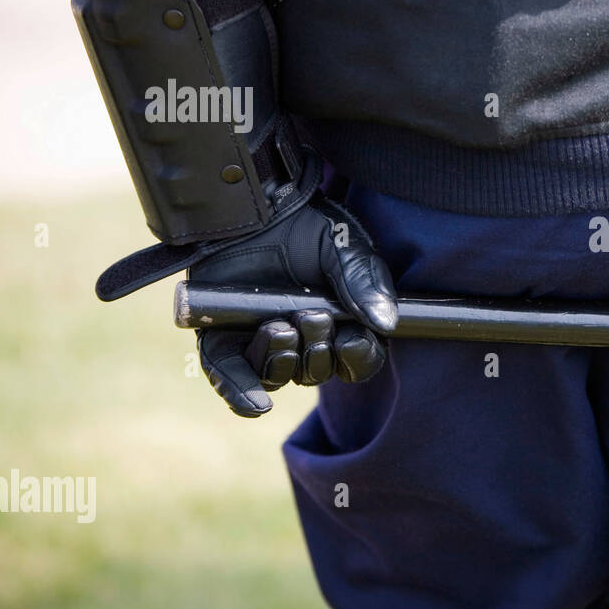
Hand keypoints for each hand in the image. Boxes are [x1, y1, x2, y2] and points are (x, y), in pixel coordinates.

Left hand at [188, 192, 397, 416]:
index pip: (357, 360)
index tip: (352, 339)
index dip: (357, 357)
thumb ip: (366, 282)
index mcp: (341, 322)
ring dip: (283, 362)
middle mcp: (302, 339)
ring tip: (281, 329)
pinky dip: (241, 393)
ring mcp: (260, 340)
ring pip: (276, 375)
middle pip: (316, 373)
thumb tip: (387, 323)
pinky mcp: (222, 336)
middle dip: (317, 352)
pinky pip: (229, 374)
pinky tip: (256, 405)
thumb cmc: (306, 224)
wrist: (252, 203)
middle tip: (312, 316)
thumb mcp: (346, 246)